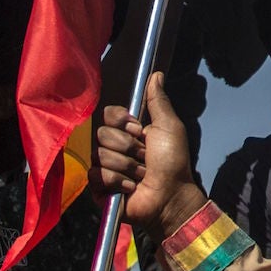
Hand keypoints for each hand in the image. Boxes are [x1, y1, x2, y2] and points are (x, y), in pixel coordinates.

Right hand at [93, 72, 204, 238]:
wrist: (171, 196)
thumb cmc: (173, 162)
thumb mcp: (169, 127)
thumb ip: (159, 101)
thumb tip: (156, 74)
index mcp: (127, 131)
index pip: (108, 114)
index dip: (122, 122)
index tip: (139, 130)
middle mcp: (114, 147)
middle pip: (102, 134)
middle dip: (128, 147)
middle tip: (145, 158)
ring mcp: (105, 168)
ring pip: (100, 155)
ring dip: (127, 167)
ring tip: (141, 176)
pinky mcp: (99, 188)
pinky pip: (96, 175)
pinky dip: (117, 181)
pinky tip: (130, 188)